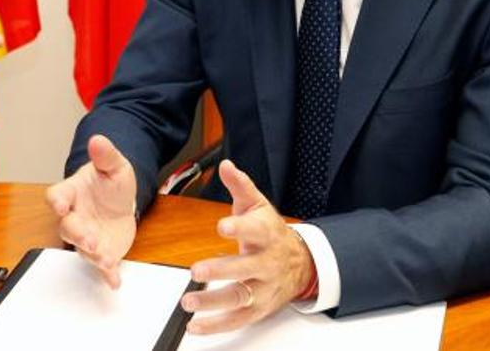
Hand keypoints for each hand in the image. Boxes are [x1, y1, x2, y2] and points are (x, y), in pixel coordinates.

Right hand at [45, 135, 137, 288]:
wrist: (121, 201)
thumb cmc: (109, 183)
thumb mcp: (114, 165)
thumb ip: (106, 155)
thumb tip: (98, 139)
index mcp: (72, 193)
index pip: (57, 195)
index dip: (56, 200)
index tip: (60, 204)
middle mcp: (75, 217)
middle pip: (67, 227)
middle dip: (77, 234)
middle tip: (89, 238)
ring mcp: (87, 236)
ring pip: (83, 248)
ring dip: (93, 254)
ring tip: (105, 258)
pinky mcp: (102, 251)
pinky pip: (101, 265)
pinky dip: (107, 274)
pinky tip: (113, 280)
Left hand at [181, 160, 314, 333]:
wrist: (301, 263)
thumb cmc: (271, 232)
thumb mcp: (258, 206)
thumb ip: (240, 186)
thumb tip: (226, 165)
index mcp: (267, 235)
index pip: (256, 231)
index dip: (240, 228)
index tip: (222, 226)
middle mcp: (267, 263)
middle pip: (246, 269)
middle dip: (221, 270)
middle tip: (196, 270)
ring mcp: (264, 288)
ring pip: (241, 297)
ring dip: (213, 302)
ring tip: (189, 301)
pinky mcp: (259, 308)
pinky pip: (238, 319)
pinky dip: (217, 325)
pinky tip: (196, 325)